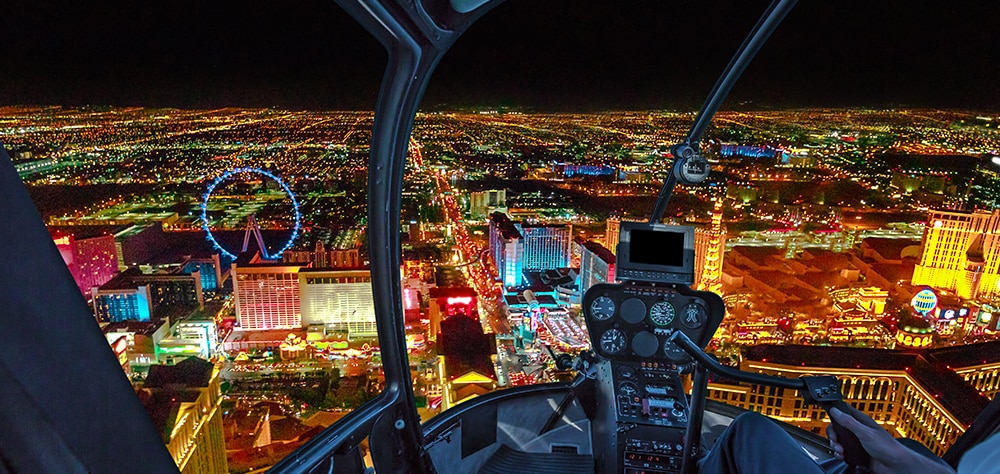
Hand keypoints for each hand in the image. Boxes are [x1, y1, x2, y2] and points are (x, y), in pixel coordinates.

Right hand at [827, 407, 954, 473]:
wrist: (896, 465)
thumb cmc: (888, 447)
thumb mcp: (865, 432)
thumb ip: (849, 421)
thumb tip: (836, 410)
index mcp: (861, 421)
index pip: (844, 412)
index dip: (835, 413)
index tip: (829, 419)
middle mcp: (859, 431)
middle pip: (838, 429)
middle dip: (834, 435)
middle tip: (836, 441)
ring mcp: (858, 443)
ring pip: (839, 441)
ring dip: (836, 446)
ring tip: (840, 451)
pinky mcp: (857, 453)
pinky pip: (844, 452)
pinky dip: (840, 455)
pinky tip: (843, 456)